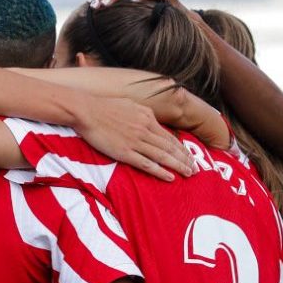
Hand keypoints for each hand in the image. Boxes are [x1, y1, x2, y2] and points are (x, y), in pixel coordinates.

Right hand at [75, 97, 196, 180]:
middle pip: (171, 148)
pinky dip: (160, 171)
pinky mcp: (125, 152)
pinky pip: (147, 164)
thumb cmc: (105, 107)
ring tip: (189, 174)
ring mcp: (136, 142)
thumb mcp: (130, 104)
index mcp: (147, 118)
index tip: (190, 157)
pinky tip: (170, 177)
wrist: (87, 111)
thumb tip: (153, 121)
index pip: (170, 137)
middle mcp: (145, 130)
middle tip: (196, 170)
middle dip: (185, 159)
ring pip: (163, 157)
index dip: (182, 149)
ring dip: (178, 166)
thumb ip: (144, 113)